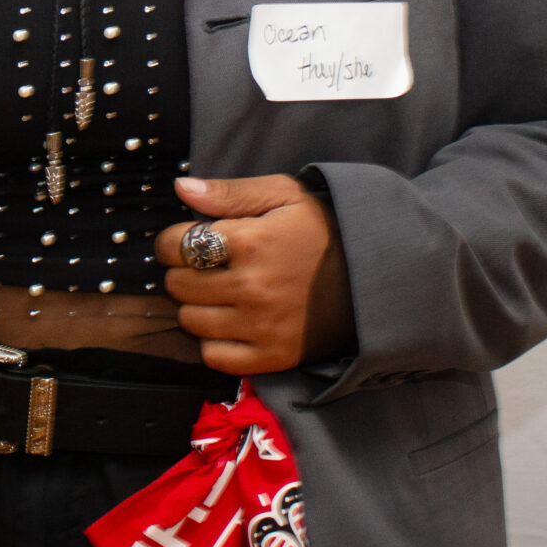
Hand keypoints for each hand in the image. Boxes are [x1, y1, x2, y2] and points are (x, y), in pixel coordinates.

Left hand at [154, 175, 351, 374]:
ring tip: (220, 292)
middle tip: (208, 266)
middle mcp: (251, 288)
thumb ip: (230, 193)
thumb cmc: (324, 228)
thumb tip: (181, 189)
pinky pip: (213, 356)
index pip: (176, 246)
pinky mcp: (271, 357)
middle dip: (185, 271)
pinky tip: (232, 322)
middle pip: (178, 284)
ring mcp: (261, 327)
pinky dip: (214, 341)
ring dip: (196, 306)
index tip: (187, 241)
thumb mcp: (284, 195)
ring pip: (190, 321)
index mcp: (251, 242)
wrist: (373, 277)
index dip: (173, 241)